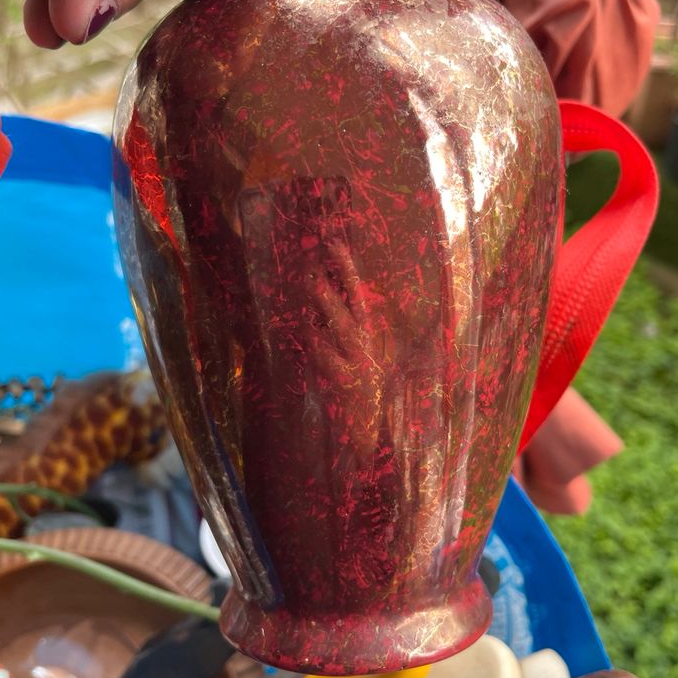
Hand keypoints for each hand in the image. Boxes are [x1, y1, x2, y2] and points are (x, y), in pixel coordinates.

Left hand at [304, 240, 390, 460]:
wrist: (369, 435)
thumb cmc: (358, 394)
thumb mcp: (353, 357)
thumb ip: (339, 330)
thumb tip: (316, 295)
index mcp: (370, 335)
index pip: (360, 293)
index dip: (347, 268)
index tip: (333, 243)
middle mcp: (369, 345)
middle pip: (358, 303)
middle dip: (343, 277)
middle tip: (325, 253)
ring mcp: (361, 364)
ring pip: (346, 328)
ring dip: (330, 305)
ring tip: (314, 285)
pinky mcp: (349, 384)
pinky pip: (332, 360)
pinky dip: (318, 345)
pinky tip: (306, 333)